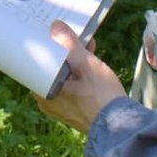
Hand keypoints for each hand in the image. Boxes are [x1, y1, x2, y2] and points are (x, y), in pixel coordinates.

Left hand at [34, 20, 126, 135]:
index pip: (36, 62)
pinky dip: (78, 75)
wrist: (120, 128)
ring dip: (74, 61)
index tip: (54, 33)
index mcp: (43, 91)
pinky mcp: (72, 111)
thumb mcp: (86, 64)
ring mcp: (59, 108)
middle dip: (63, 51)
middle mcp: (47, 101)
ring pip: (62, 77)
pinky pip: (70, 87)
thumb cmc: (101, 97)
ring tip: (89, 47)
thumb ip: (69, 45)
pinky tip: (92, 64)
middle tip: (74, 37)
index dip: (46, 45)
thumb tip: (55, 27)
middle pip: (50, 68)